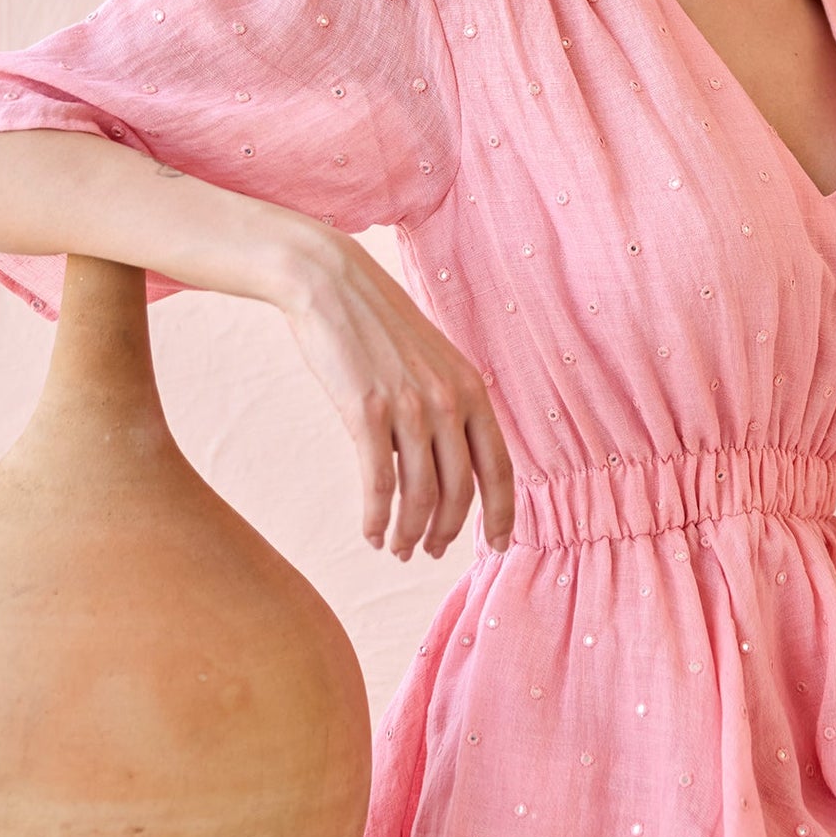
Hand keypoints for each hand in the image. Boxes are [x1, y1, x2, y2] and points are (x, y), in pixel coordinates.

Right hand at [277, 227, 515, 558]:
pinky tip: (370, 533)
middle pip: (461, 491)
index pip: (499, 467)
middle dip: (447, 532)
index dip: (502, 513)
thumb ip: (448, 407)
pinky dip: (377, 517)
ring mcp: (409, 406)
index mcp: (471, 389)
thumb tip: (444, 466)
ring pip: (419, 495)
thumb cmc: (378, 327)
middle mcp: (449, 401)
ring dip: (408, 532)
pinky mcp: (366, 411)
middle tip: (427, 552)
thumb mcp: (431, 363)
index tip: (499, 546)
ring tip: (396, 549)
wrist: (333, 284)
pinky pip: (378, 483)